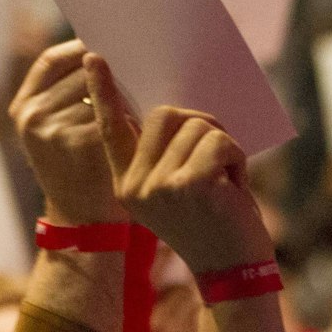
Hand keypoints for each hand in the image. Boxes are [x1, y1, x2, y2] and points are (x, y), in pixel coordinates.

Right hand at [10, 40, 124, 226]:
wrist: (84, 221)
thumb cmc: (79, 169)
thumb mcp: (55, 131)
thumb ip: (66, 95)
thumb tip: (100, 51)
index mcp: (23, 107)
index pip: (51, 60)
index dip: (79, 50)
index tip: (106, 50)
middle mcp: (32, 116)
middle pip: (80, 71)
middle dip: (108, 73)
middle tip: (136, 73)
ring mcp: (53, 128)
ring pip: (100, 90)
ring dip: (123, 93)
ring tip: (139, 102)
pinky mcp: (80, 140)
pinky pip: (114, 111)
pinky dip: (131, 114)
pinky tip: (141, 122)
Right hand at [84, 54, 270, 275]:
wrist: (233, 274)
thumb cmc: (214, 225)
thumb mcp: (179, 191)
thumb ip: (167, 157)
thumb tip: (175, 108)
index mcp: (128, 185)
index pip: (111, 130)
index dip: (104, 91)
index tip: (94, 57)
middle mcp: (135, 186)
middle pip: (166, 114)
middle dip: (201, 125)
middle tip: (218, 157)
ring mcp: (160, 186)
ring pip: (198, 126)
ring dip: (224, 148)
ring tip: (227, 183)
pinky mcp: (190, 184)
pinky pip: (219, 141)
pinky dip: (237, 160)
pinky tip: (236, 190)